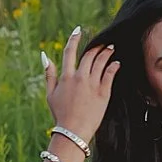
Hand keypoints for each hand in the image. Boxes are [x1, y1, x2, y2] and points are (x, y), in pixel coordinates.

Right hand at [43, 26, 117, 146]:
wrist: (73, 131)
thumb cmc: (60, 114)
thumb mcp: (50, 94)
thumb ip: (49, 74)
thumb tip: (44, 56)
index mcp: (66, 77)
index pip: (70, 52)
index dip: (74, 39)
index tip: (78, 30)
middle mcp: (80, 78)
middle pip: (89, 55)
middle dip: (96, 46)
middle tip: (102, 42)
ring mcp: (93, 85)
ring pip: (101, 62)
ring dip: (106, 53)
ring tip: (111, 48)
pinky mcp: (104, 93)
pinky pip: (110, 75)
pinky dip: (114, 66)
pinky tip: (117, 63)